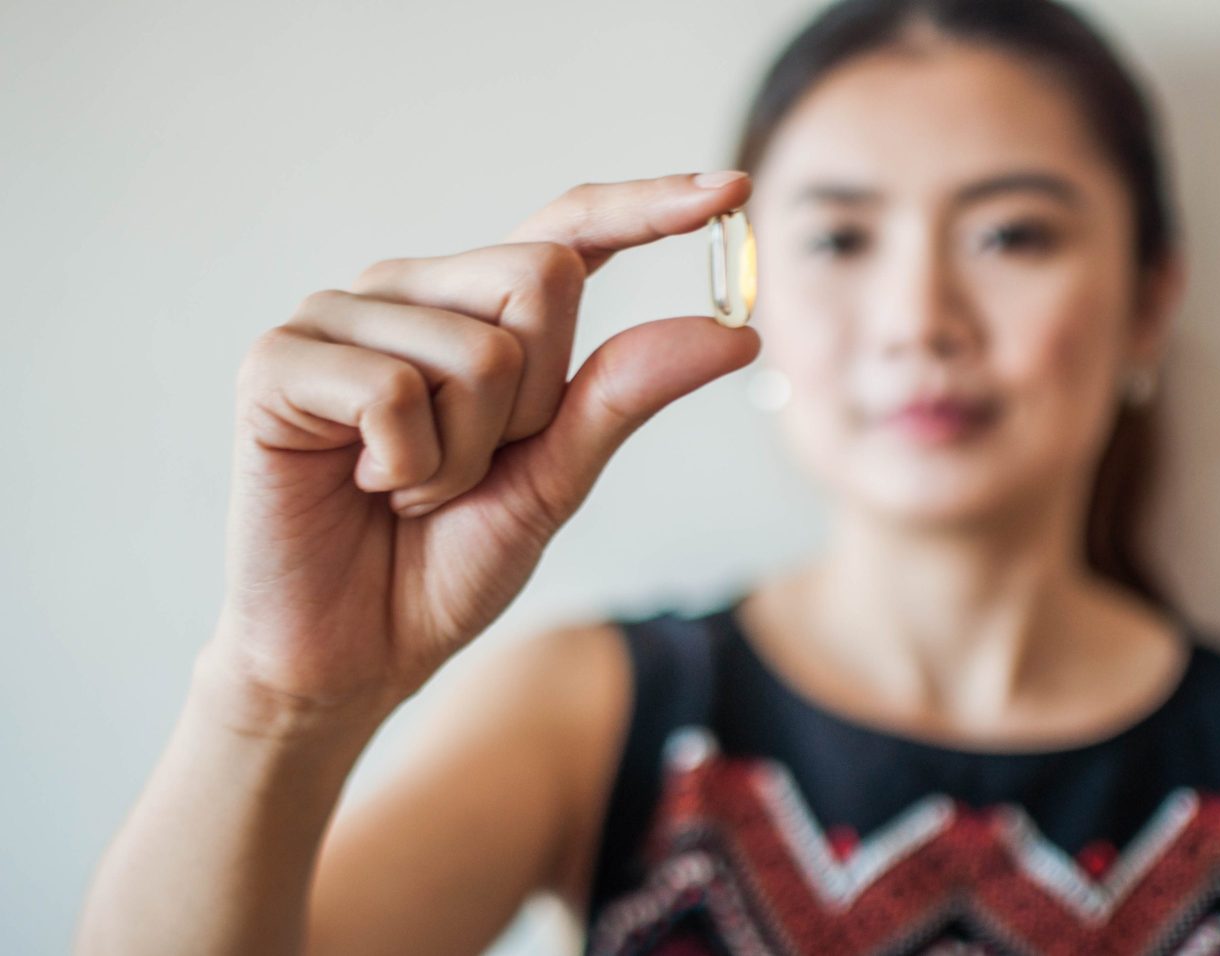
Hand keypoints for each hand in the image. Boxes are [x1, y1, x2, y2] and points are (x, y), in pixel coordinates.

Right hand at [203, 171, 758, 725]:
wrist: (350, 652)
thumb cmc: (443, 561)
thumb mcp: (554, 479)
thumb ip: (624, 397)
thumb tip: (735, 334)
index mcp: (474, 312)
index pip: (568, 232)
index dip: (647, 206)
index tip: (735, 191)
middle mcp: (409, 292)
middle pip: (541, 279)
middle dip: (534, 404)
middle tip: (470, 467)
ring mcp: (339, 316)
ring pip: (477, 349)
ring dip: (463, 457)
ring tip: (408, 489)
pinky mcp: (278, 360)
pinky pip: (392, 390)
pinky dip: (403, 466)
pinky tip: (362, 486)